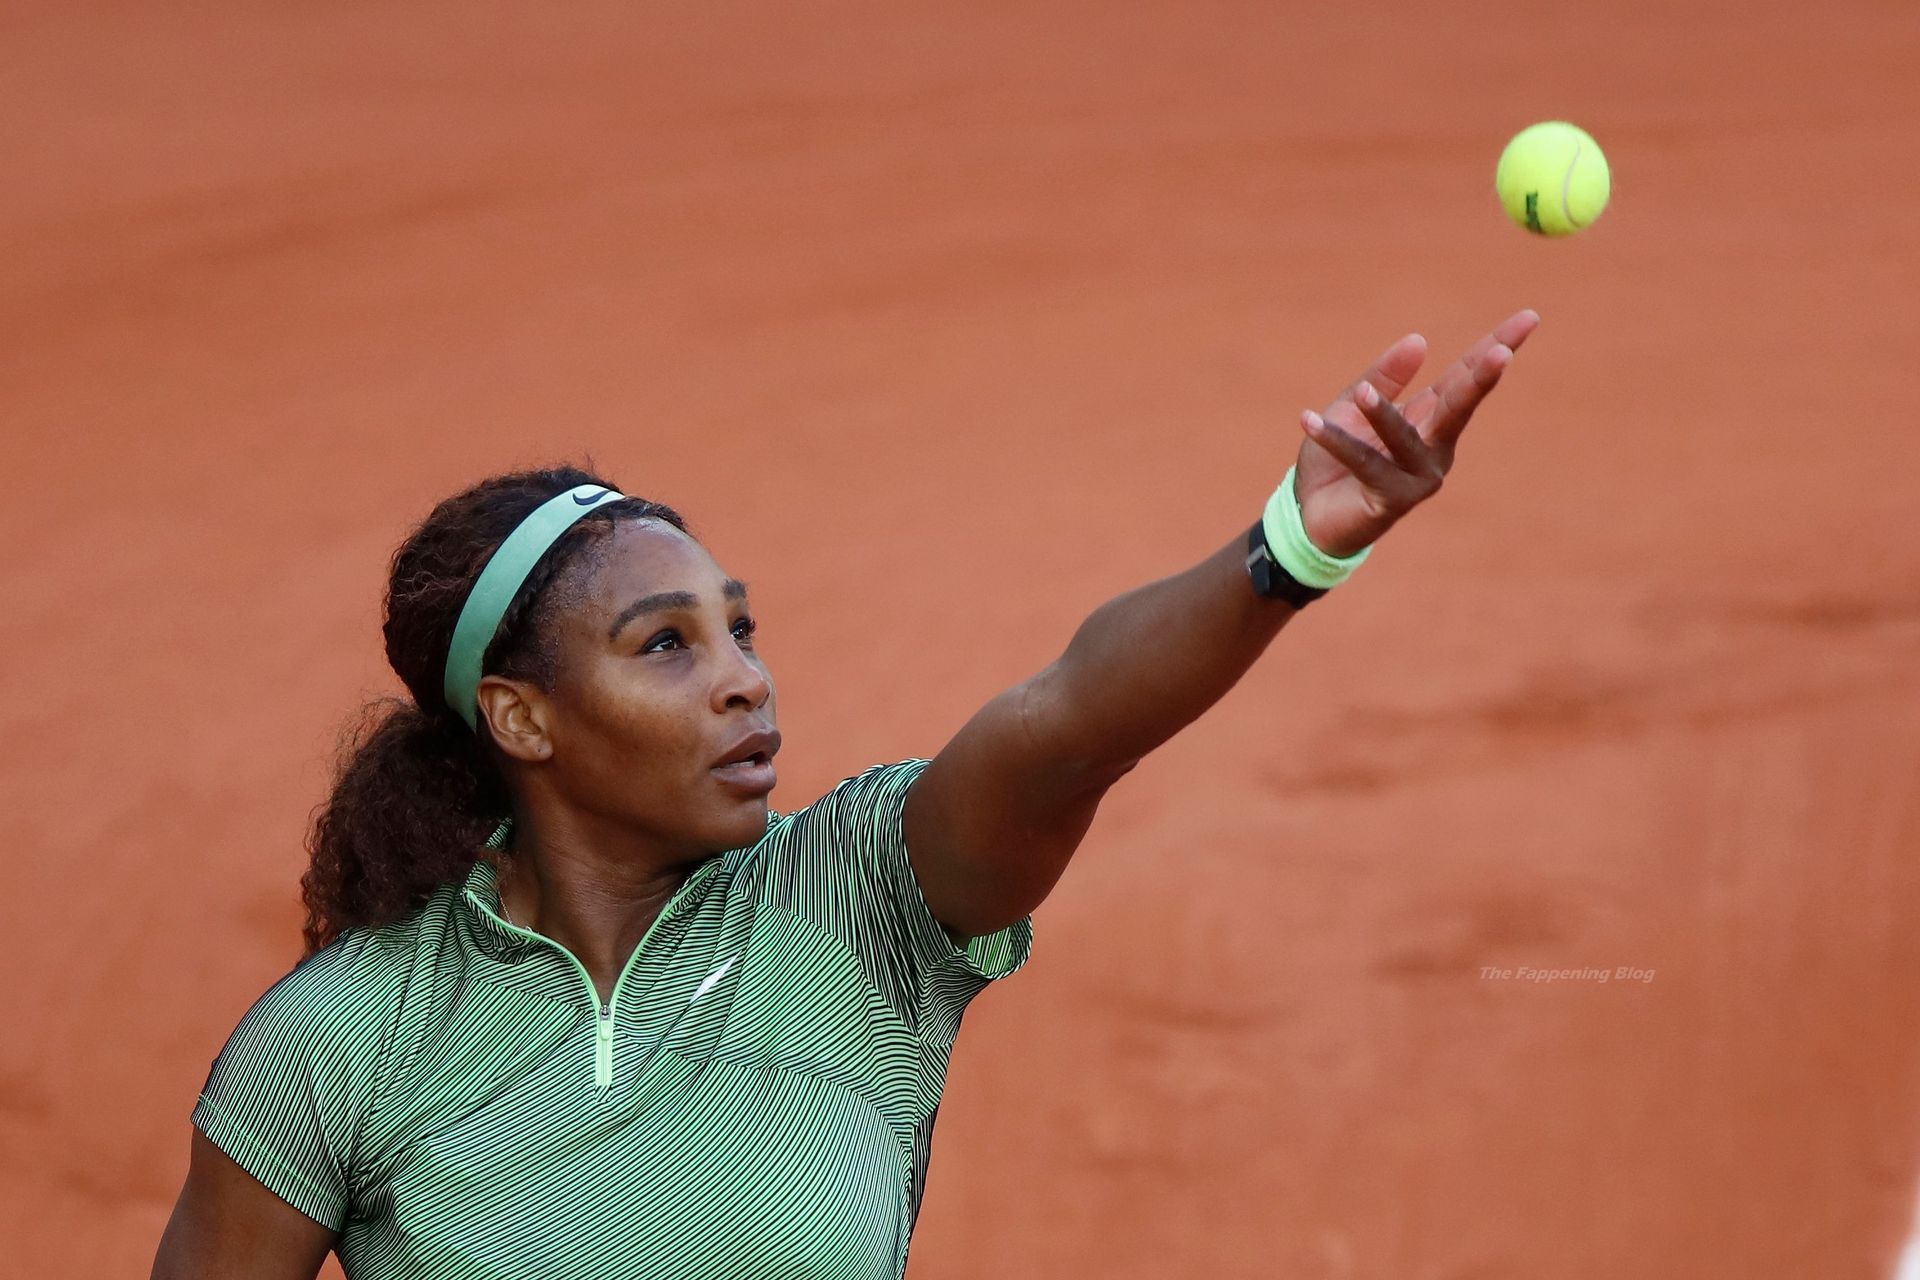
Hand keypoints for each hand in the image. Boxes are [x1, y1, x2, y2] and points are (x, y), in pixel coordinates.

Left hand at [1290, 309, 1539, 557]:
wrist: (1309, 515)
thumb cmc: (1336, 459)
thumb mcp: (1353, 406)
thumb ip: (1382, 377)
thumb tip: (1419, 341)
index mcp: (1430, 419)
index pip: (1464, 377)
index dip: (1495, 347)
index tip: (1529, 318)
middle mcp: (1434, 448)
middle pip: (1459, 405)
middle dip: (1480, 379)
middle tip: (1502, 354)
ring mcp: (1418, 477)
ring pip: (1404, 438)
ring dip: (1381, 414)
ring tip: (1363, 392)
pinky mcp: (1392, 501)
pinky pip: (1363, 464)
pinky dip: (1336, 442)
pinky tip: (1310, 421)